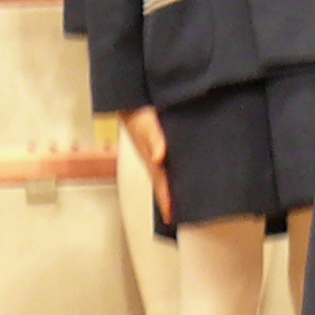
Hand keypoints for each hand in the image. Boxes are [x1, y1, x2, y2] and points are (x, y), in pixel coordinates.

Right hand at [120, 107, 172, 224]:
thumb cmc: (137, 111)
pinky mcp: (159, 143)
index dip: (166, 200)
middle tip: (183, 216)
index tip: (172, 217)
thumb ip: (153, 137)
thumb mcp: (146, 122)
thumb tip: (159, 156)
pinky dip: (173, 172)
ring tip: (184, 201)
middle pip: (162, 184)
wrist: (131, 97)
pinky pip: (167, 163)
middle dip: (170, 200)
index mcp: (150, 157)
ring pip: (164, 175)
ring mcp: (155, 152)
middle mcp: (152, 158)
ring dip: (171, 188)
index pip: (160, 184)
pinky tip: (183, 172)